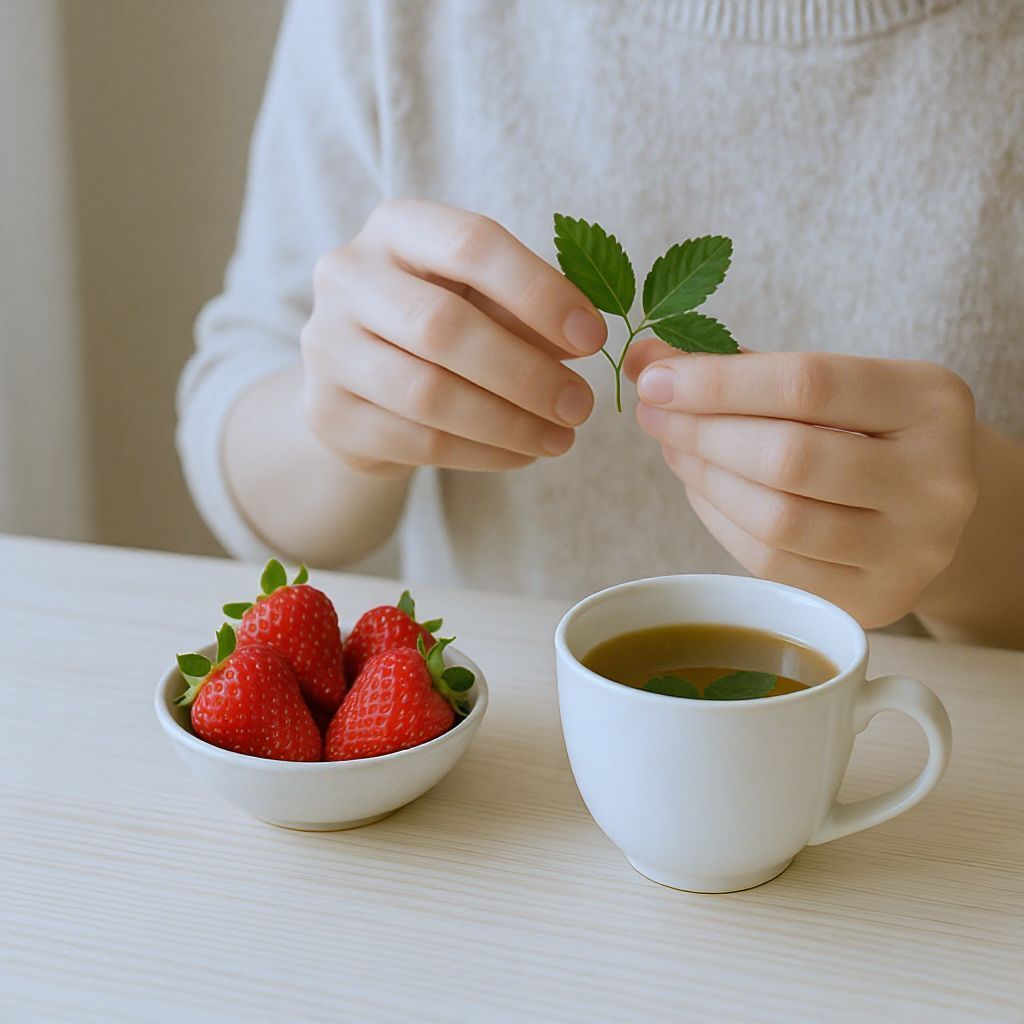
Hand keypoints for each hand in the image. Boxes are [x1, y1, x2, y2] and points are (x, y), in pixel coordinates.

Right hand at [301, 199, 605, 474]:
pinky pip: (418, 443)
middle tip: (581, 405)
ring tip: (561, 438)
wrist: (356, 381)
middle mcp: (346, 277)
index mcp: (395, 228)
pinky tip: (522, 454)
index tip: (593, 337)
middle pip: (443, 326)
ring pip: (428, 394)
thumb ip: (524, 310)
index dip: (539, 292)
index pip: (471, 244)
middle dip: (526, 373)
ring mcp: (326, 348)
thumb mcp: (480, 298)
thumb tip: (581, 340)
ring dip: (509, 423)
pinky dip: (483, 454)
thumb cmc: (436, 324)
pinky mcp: (329, 414)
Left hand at [626, 343, 978, 627]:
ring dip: (704, 479)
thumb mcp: (832, 385)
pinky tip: (702, 490)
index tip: (655, 378)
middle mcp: (936, 478)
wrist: (931, 506)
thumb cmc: (866, 430)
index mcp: (931, 401)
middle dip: (702, 432)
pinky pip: (772, 564)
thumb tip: (645, 359)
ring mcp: (911, 550)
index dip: (719, 381)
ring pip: (777, 520)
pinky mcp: (875, 601)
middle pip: (789, 458)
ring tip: (675, 448)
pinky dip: (721, 522)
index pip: (809, 383)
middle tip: (654, 414)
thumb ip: (743, 369)